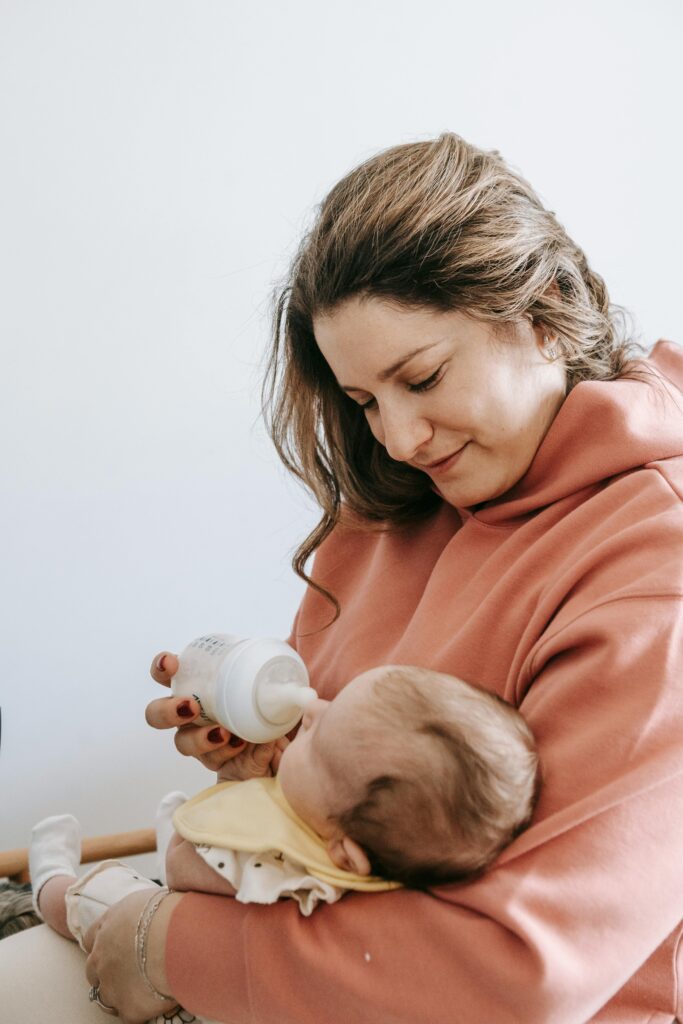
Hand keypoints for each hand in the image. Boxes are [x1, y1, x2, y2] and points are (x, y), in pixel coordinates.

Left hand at [83, 889, 182, 1023]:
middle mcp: (101, 957)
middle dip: (107, 972)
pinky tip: (156, 1002)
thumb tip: (148, 915)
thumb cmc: (169, 913)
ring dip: (120, 994)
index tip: (115, 947)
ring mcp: (111, 985)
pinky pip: (129, 1014)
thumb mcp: (149, 901)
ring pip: (106, 997)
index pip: (91, 938)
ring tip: (144, 990)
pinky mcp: (128, 1008)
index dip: (102, 944)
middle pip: (93, 970)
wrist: (178, 939)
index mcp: (107, 926)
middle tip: (130, 971)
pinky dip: (140, 1010)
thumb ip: (138, 914)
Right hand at [146, 651, 288, 778]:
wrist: (287, 737)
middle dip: (167, 711)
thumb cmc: (270, 698)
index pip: (166, 674)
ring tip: (222, 732)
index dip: (161, 667)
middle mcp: (190, 714)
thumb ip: (272, 660)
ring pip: (182, 743)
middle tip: (189, 707)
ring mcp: (200, 740)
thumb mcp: (270, 676)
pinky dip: (224, 752)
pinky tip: (240, 744)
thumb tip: (287, 640)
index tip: (172, 662)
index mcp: (196, 685)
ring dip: (198, 738)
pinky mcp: (216, 762)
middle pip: (157, 715)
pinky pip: (211, 761)